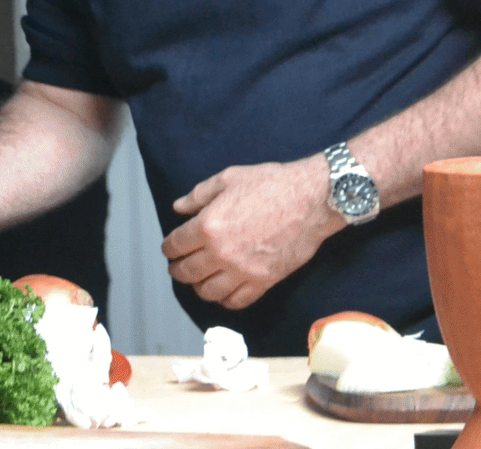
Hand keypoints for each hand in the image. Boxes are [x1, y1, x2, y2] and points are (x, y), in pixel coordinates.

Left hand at [161, 158, 339, 309]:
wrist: (311, 199)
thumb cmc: (272, 185)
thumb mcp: (228, 178)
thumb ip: (198, 195)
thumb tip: (179, 208)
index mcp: (208, 226)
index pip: (175, 245)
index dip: (168, 248)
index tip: (170, 248)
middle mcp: (221, 253)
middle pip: (187, 272)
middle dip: (177, 270)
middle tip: (177, 267)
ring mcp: (243, 270)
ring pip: (208, 292)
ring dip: (197, 287)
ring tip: (197, 280)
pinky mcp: (264, 281)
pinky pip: (237, 301)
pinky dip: (224, 300)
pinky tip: (222, 292)